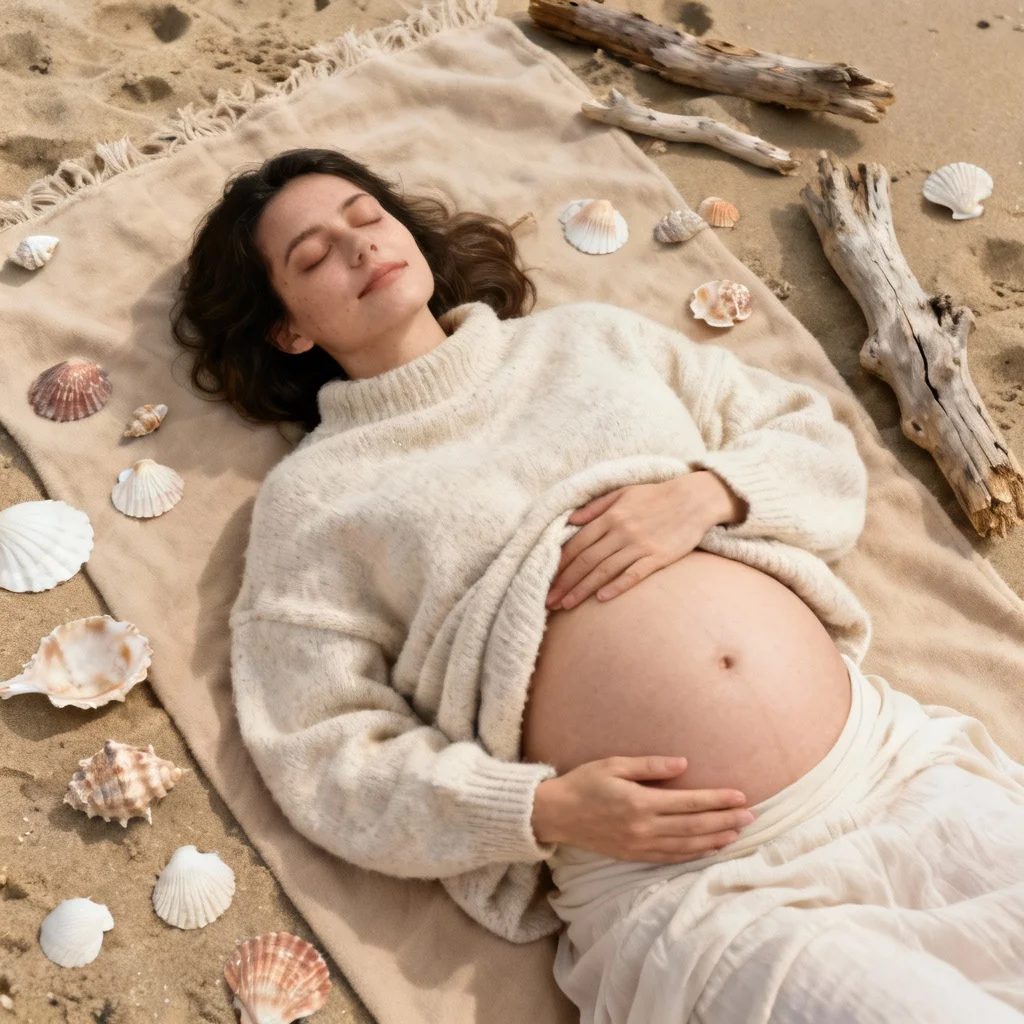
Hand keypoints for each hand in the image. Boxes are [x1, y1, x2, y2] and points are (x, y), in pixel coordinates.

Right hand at [531, 755, 753, 862]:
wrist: (556, 814)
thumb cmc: (584, 782)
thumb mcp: (614, 764)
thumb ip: (650, 765)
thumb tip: (684, 764)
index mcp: (640, 802)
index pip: (689, 802)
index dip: (717, 800)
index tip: (740, 796)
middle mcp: (644, 828)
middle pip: (694, 826)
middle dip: (725, 820)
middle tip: (751, 816)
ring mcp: (640, 845)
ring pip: (687, 845)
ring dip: (715, 839)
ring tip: (738, 832)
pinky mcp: (634, 856)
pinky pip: (671, 857)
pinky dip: (694, 853)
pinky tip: (709, 848)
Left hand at [546, 472, 745, 610]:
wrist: (694, 498)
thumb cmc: (656, 495)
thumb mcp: (622, 493)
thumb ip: (595, 507)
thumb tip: (570, 520)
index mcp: (610, 516)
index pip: (577, 544)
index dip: (559, 564)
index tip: (545, 579)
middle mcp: (621, 531)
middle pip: (586, 560)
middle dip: (565, 582)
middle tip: (548, 600)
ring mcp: (640, 545)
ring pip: (604, 570)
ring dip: (582, 589)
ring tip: (565, 605)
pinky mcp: (658, 557)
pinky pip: (633, 574)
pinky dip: (616, 586)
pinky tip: (601, 599)